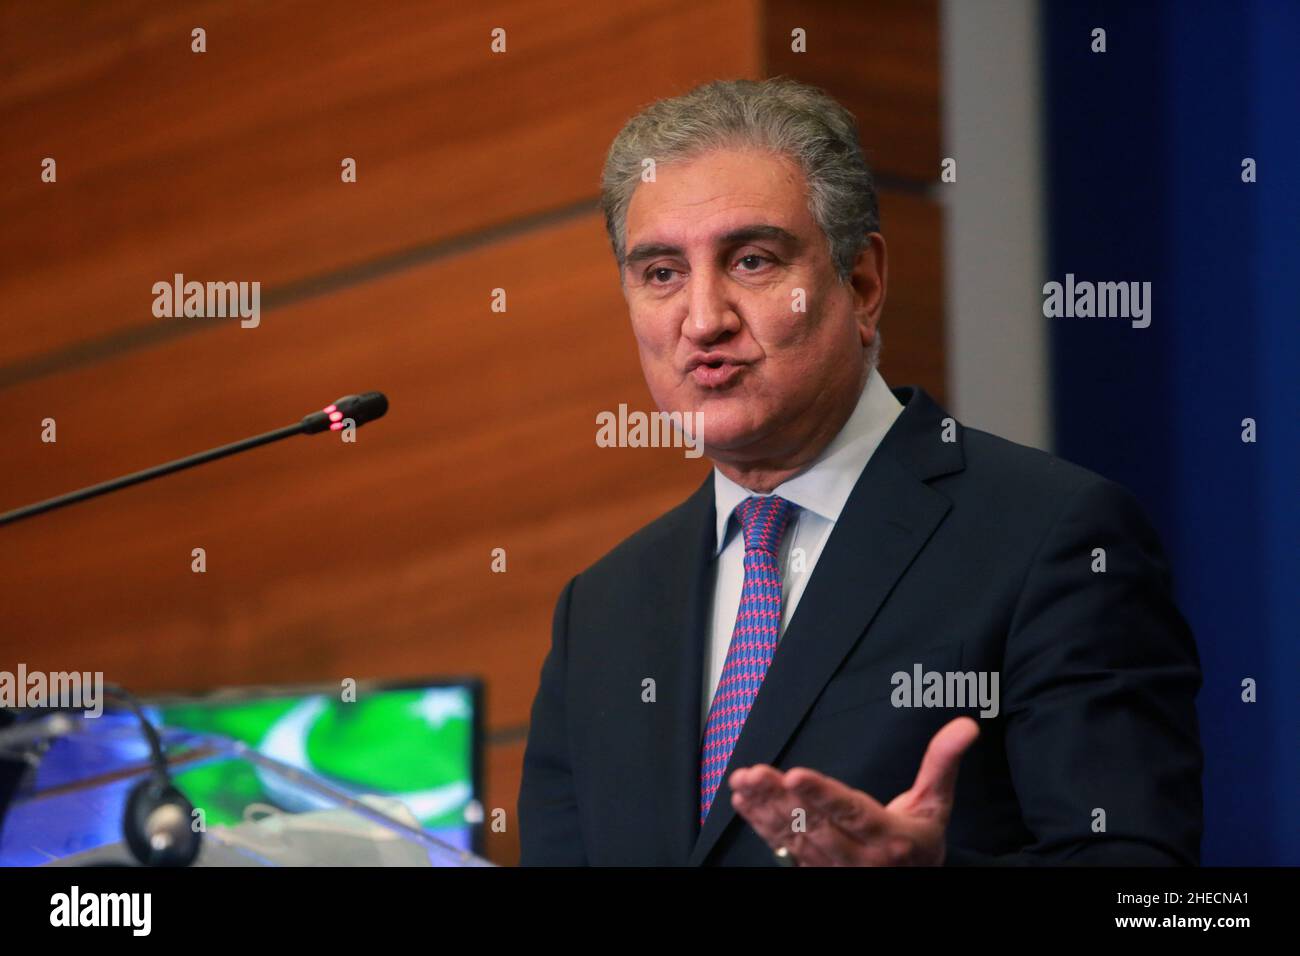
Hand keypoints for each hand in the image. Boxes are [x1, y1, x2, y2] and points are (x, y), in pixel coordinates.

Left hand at [728, 716, 979, 865]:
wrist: (911, 885)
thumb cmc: (920, 841)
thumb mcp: (937, 805)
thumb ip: (942, 764)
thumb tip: (966, 725)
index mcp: (889, 838)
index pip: (852, 813)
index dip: (822, 795)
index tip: (795, 774)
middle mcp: (856, 857)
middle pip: (814, 825)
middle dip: (780, 798)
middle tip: (754, 773)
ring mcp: (831, 867)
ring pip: (793, 836)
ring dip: (764, 808)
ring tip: (742, 781)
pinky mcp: (812, 869)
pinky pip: (782, 846)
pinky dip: (760, 823)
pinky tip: (742, 800)